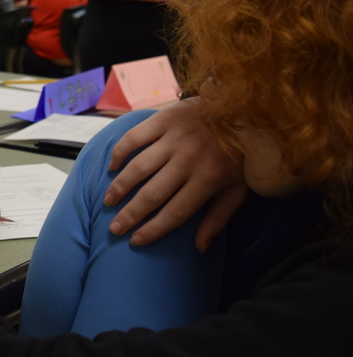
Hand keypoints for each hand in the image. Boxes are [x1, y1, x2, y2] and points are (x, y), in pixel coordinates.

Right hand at [105, 98, 246, 250]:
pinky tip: (112, 166)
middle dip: (130, 214)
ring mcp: (175, 138)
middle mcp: (189, 160)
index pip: (176, 212)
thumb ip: (220, 218)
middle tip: (114, 228)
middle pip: (153, 194)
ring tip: (108, 201)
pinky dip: (120, 152)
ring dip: (120, 187)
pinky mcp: (164, 119)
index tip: (136, 241)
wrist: (248, 108)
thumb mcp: (240, 189)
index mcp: (209, 180)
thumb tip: (200, 248)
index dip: (154, 229)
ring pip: (139, 167)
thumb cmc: (243, 154)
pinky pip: (135, 137)